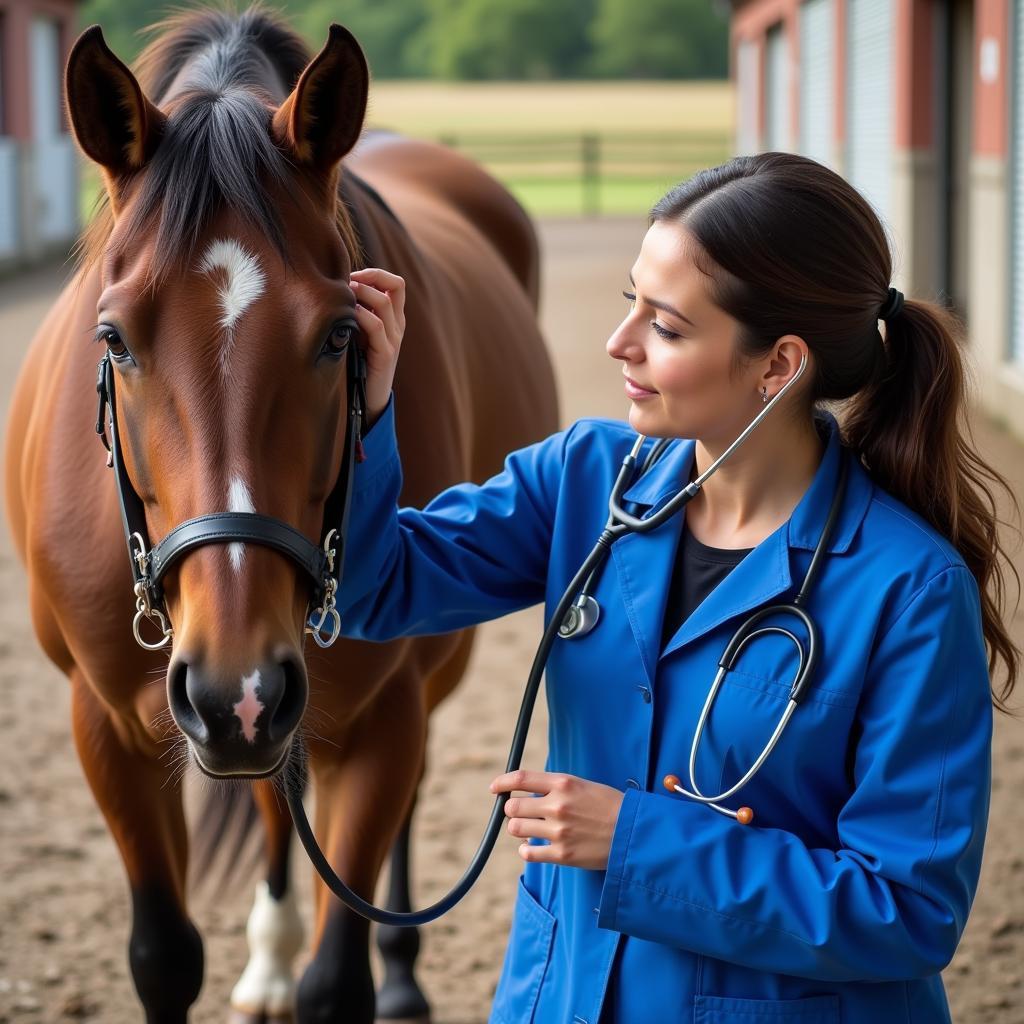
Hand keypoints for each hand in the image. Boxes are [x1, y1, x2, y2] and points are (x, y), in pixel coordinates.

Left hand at [349, 267, 405, 425]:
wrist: (370, 399)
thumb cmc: (360, 363)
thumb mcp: (360, 333)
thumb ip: (357, 312)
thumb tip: (336, 287)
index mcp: (395, 318)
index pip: (396, 283)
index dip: (375, 273)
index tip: (352, 276)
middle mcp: (398, 325)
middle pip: (396, 284)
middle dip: (369, 277)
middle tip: (346, 283)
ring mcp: (394, 339)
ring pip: (384, 302)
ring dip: (361, 293)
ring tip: (343, 296)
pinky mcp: (386, 354)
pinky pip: (376, 326)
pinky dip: (361, 316)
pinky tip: (346, 316)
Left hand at [489, 770, 624, 869]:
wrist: (634, 834)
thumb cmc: (611, 807)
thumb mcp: (584, 785)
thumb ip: (557, 787)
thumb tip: (531, 790)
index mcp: (563, 784)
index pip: (520, 778)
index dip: (502, 782)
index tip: (494, 787)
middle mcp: (557, 805)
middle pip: (513, 806)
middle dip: (513, 809)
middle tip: (521, 812)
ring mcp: (558, 831)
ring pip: (516, 828)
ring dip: (519, 828)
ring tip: (529, 829)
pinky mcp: (562, 854)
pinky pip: (528, 853)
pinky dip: (526, 850)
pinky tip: (533, 847)